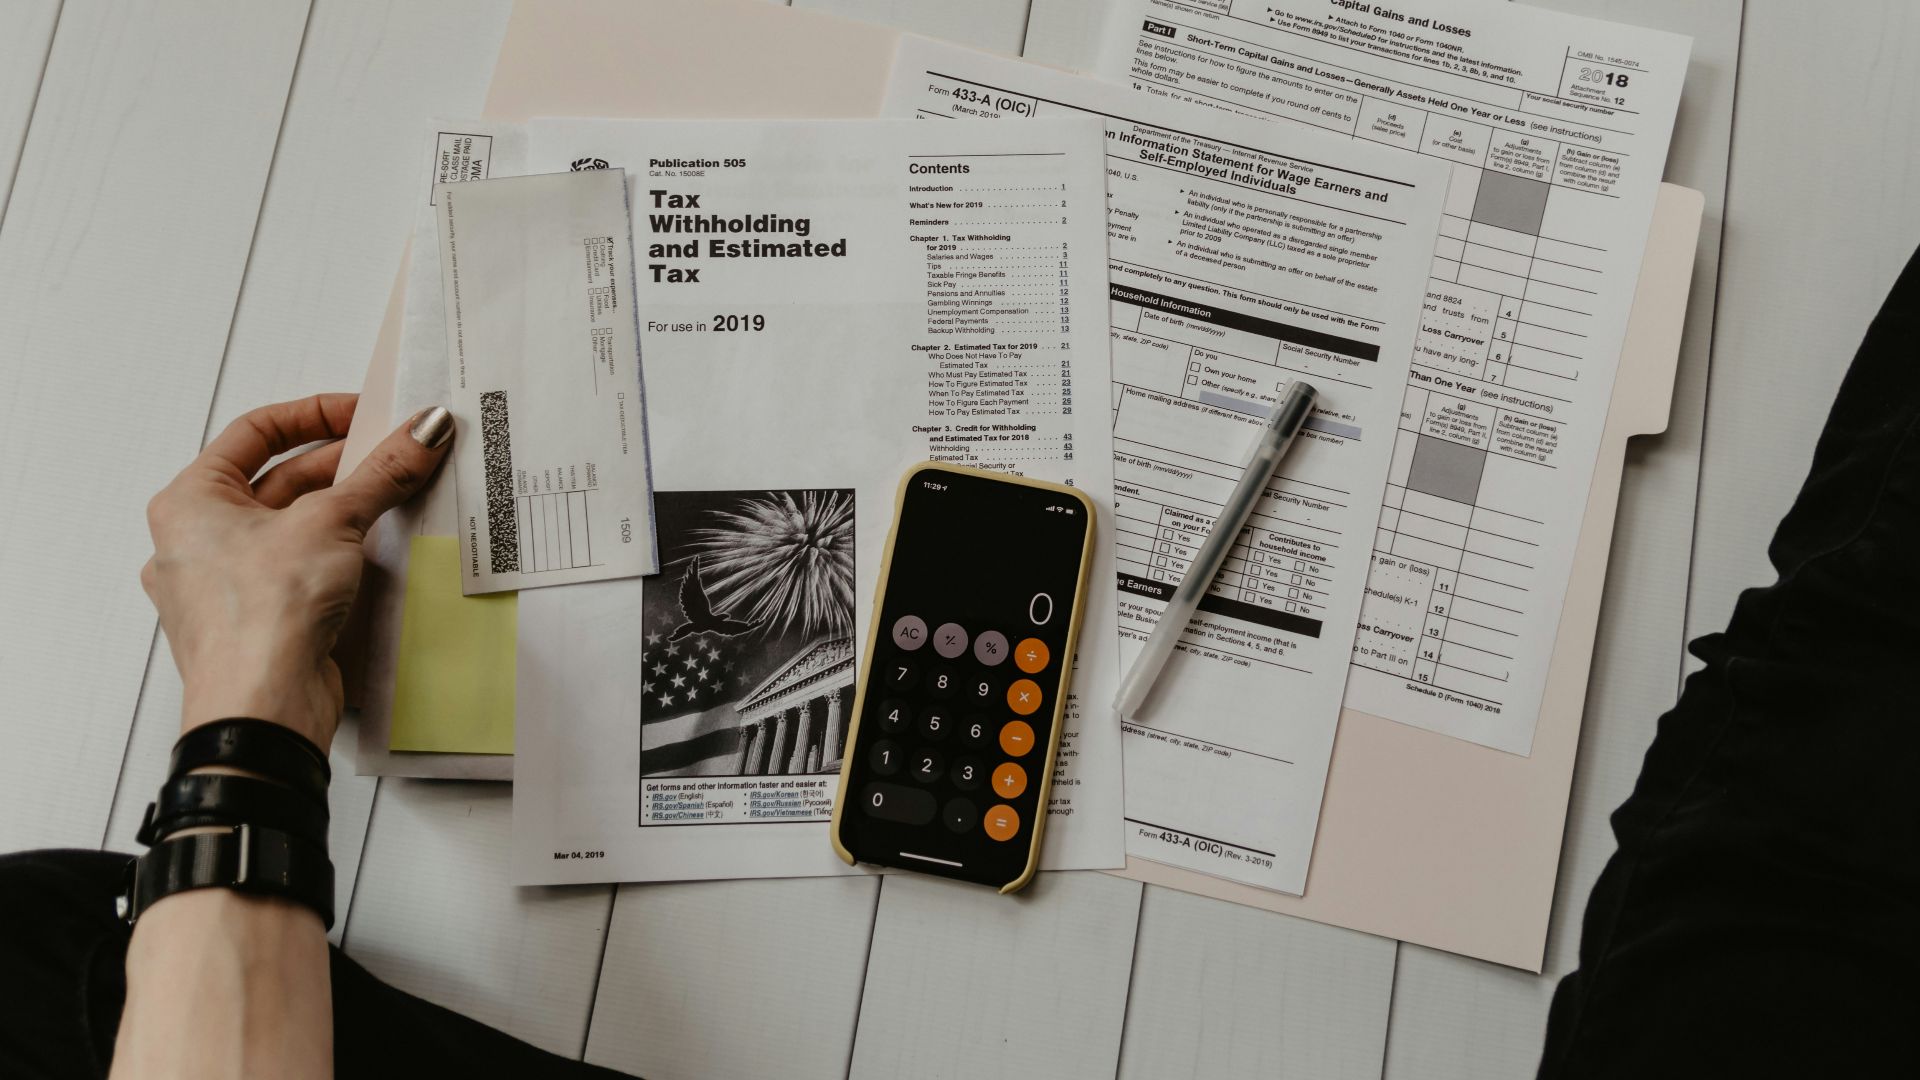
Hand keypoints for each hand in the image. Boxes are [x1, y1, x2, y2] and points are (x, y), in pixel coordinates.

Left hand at [141, 394, 452, 750]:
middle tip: (396, 454)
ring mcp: (226, 585)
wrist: (261, 710)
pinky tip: (375, 550)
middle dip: (342, 466)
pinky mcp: (260, 621)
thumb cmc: (259, 619)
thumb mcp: (331, 521)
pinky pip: (301, 569)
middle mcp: (198, 541)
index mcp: (188, 501)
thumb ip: (381, 473)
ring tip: (394, 496)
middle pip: (279, 480)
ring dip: (344, 510)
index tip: (365, 414)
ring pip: (293, 527)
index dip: (315, 415)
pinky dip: (338, 553)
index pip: (255, 432)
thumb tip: (421, 432)